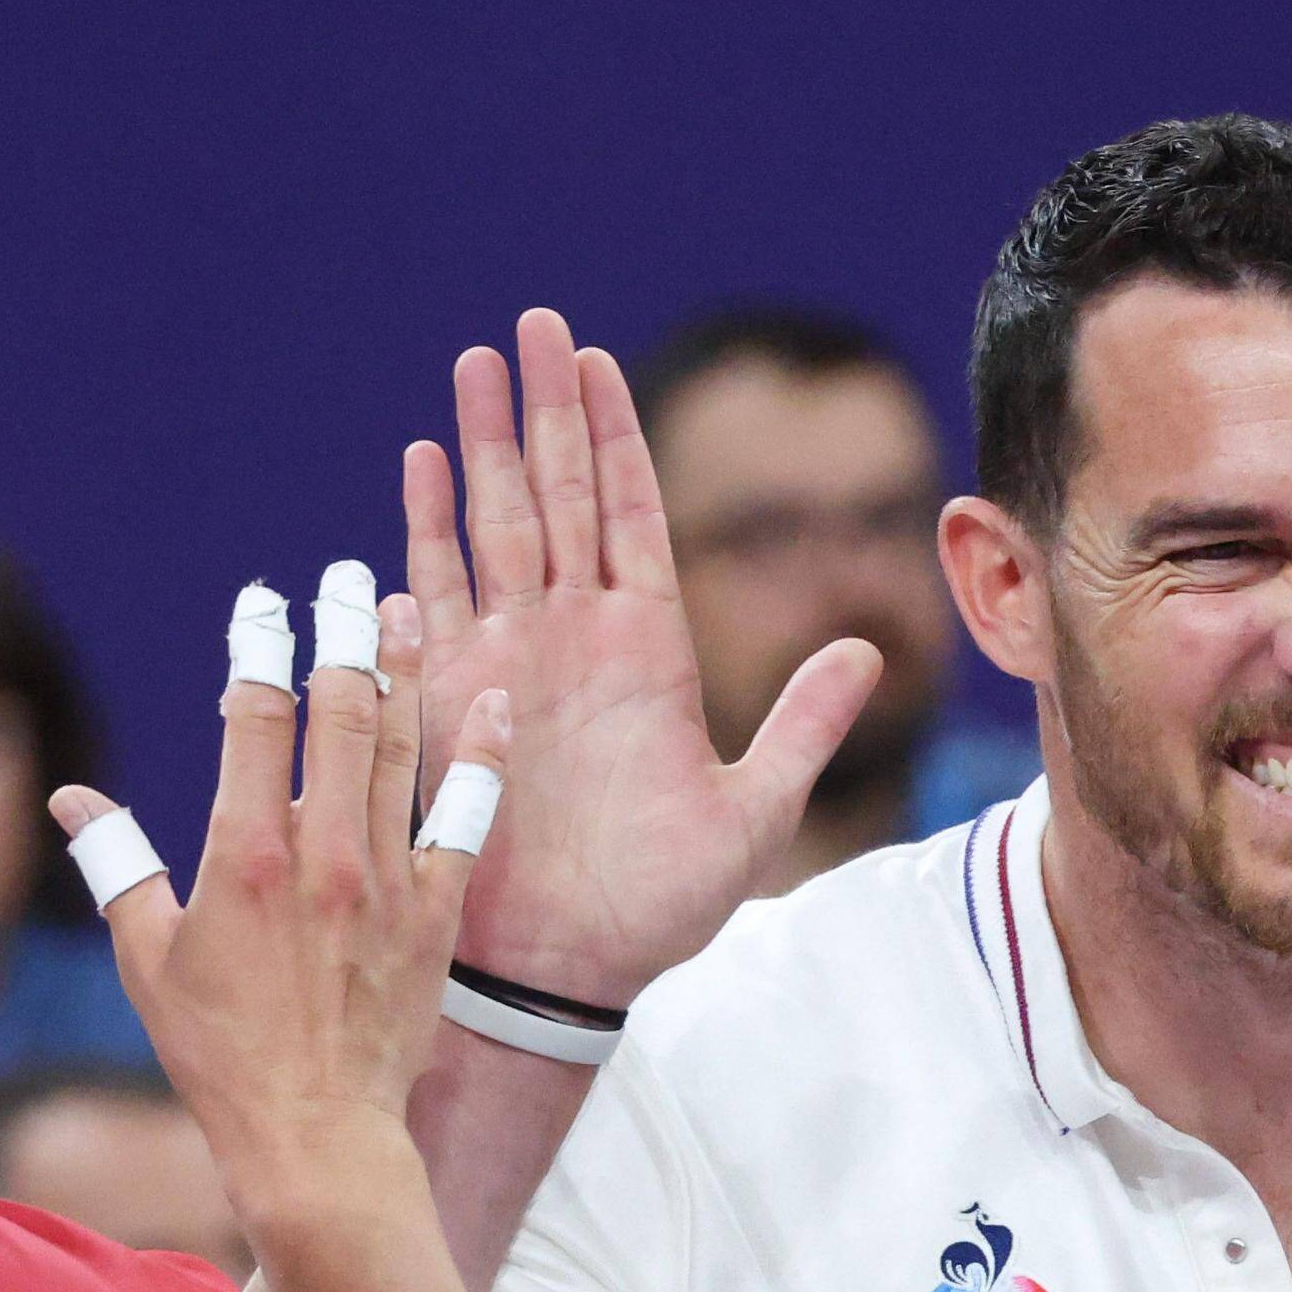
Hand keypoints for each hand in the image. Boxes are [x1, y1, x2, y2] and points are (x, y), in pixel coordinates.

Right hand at [52, 591, 506, 1236]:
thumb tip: (71, 804)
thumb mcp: (149, 960)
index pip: (253, 717)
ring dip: (405, 672)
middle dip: (342, 634)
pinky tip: (493, 705)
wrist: (317, 1134)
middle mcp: (322, 853)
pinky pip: (465, 820)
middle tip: (348, 576)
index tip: (265, 600)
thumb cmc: (221, 1054)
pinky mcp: (435, 915)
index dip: (259, 646)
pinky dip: (480, 759)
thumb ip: (117, 868)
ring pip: (400, 750)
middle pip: (338, 712)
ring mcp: (386, 880)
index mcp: (245, 854)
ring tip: (408, 609)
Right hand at [407, 310, 881, 1012]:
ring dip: (484, 441)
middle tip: (531, 322)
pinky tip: (423, 459)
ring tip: (477, 360)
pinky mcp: (451, 692)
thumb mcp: (755, 810)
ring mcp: (509, 657)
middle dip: (544, 406)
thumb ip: (804, 725)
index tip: (597, 358)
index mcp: (647, 648)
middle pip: (556, 493)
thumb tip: (868, 649)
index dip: (613, 434)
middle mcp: (573, 636)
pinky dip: (427, 526)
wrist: (566, 969)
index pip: (629, 513)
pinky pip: (436, 590)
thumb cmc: (655, 905)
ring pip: (494, 521)